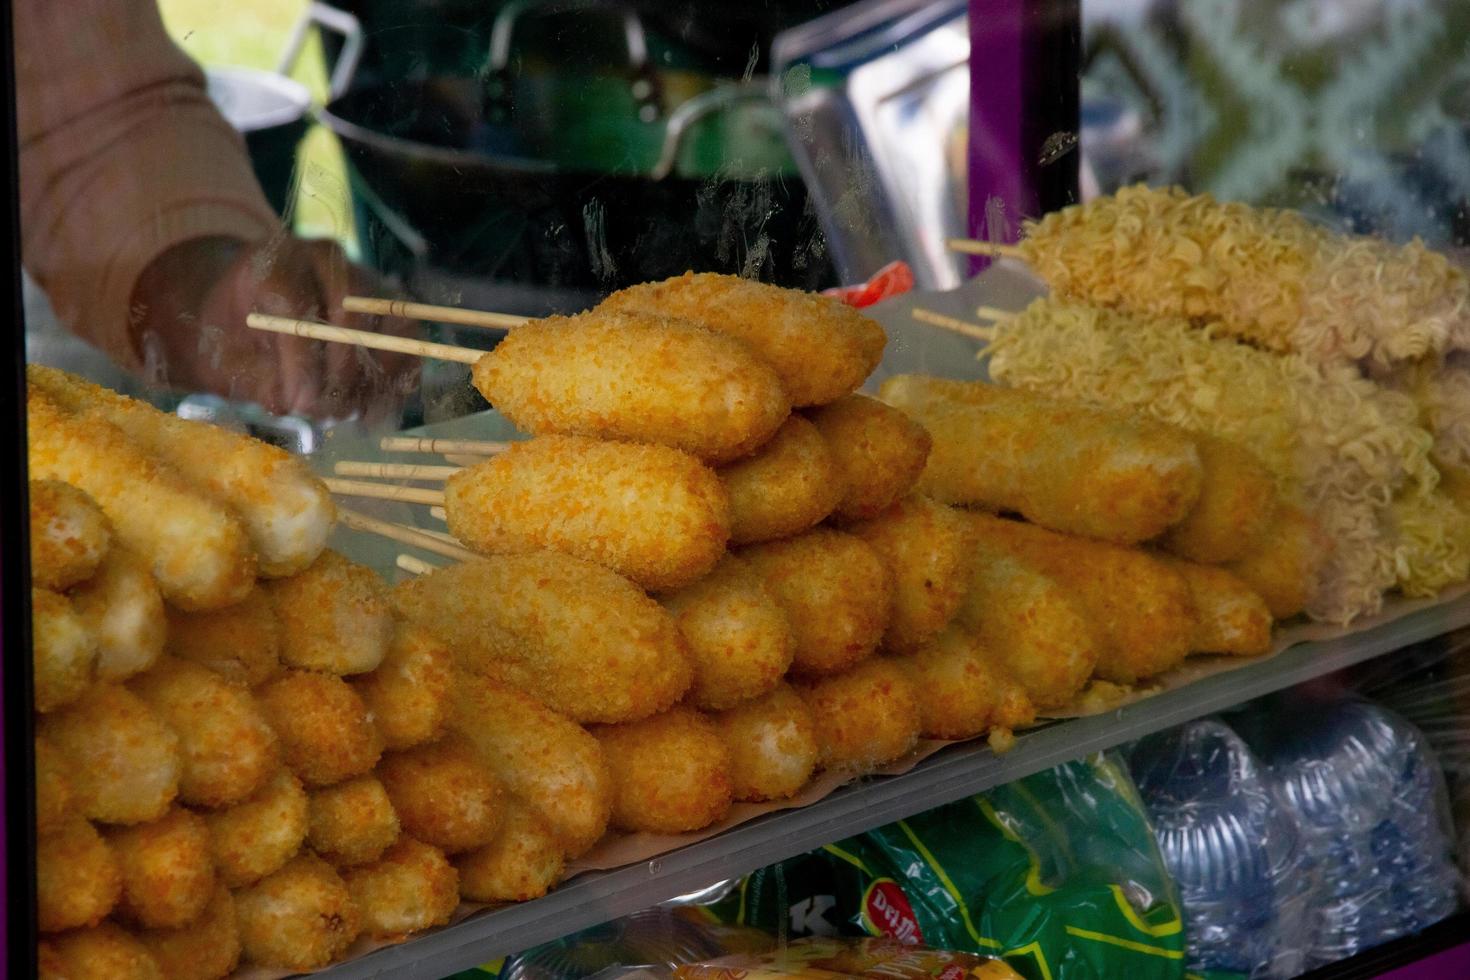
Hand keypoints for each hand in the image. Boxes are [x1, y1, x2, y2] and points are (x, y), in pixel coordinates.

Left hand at [130, 234, 420, 422]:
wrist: (254, 312)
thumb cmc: (236, 336)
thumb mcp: (225, 355)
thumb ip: (251, 377)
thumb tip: (286, 404)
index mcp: (276, 260)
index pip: (297, 304)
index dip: (300, 362)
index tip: (297, 407)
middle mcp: (328, 259)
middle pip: (352, 314)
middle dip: (341, 376)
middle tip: (325, 416)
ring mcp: (366, 279)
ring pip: (389, 327)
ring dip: (374, 380)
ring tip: (347, 416)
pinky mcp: (392, 305)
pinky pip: (410, 342)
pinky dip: (396, 380)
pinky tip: (371, 410)